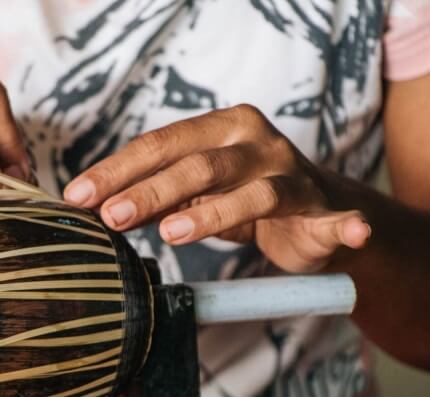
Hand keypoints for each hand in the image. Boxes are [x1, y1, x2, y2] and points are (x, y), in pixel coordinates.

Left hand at [63, 104, 370, 272]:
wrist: (311, 208)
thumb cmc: (240, 196)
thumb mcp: (193, 192)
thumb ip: (156, 197)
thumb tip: (100, 209)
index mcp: (220, 128)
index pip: (160, 144)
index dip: (117, 170)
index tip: (79, 196)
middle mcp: (255, 141)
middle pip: (197, 164)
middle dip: (149, 191)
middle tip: (112, 217)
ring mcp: (291, 173)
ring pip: (252, 191)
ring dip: (212, 213)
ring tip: (172, 234)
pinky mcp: (323, 208)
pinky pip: (337, 217)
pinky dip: (345, 226)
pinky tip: (349, 233)